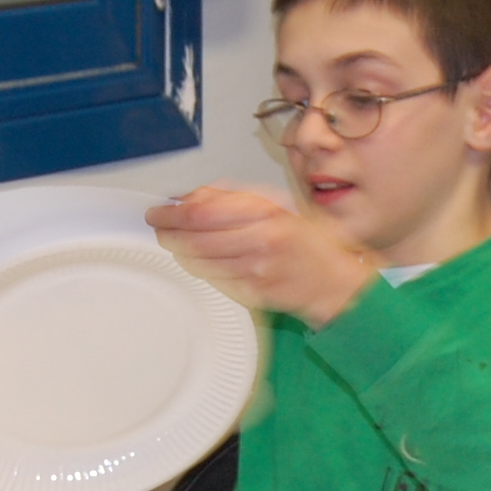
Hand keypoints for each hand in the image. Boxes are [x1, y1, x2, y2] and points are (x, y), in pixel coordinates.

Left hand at [146, 187, 378, 327]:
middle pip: (193, 238)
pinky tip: (199, 262)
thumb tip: (190, 198)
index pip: (201, 212)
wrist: (333, 281)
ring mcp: (255, 270)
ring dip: (180, 253)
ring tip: (175, 244)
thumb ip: (231, 197)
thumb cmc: (306, 241)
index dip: (171, 213)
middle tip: (159, 228)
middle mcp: (260, 239)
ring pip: (198, 261)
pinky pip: (212, 280)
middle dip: (168, 233)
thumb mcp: (274, 204)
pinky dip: (200, 270)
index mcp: (265, 211)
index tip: (157, 212)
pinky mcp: (252, 293)